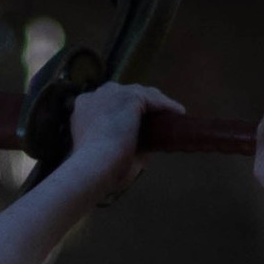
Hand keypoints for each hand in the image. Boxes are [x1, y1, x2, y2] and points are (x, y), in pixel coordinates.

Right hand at [60, 80, 182, 204]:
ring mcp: (112, 94)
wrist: (94, 166)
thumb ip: (121, 145)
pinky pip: (153, 99)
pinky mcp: (129, 97)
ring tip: (172, 113)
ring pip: (141, 93)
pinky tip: (179, 113)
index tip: (136, 121)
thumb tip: (144, 150)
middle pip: (124, 93)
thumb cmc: (97, 169)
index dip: (122, 110)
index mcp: (84, 108)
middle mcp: (96, 95)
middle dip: (141, 102)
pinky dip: (167, 106)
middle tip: (157, 116)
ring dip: (157, 102)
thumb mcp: (105, 153)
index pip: (108, 102)